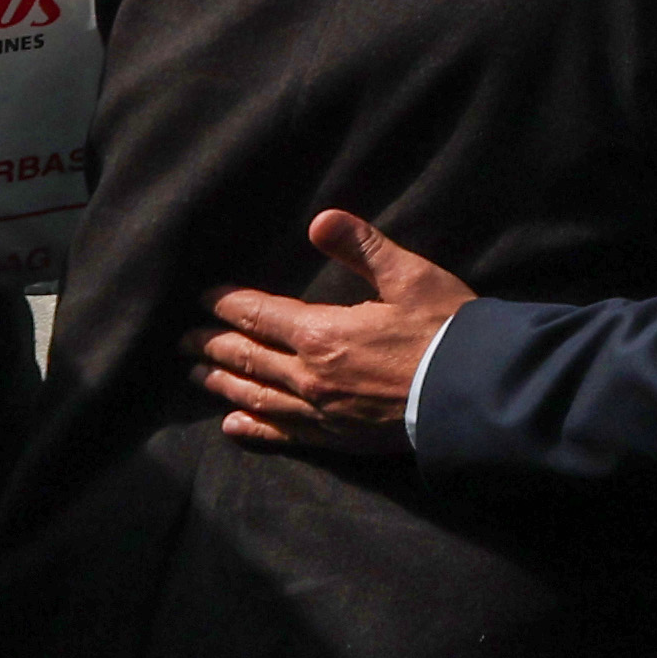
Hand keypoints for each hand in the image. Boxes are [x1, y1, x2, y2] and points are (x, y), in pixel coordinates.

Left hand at [198, 208, 470, 450]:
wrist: (473, 392)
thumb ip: (363, 248)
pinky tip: (233, 425)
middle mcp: (308, 376)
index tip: (205, 300)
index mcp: (322, 334)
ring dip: (223, 383)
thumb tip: (321, 220)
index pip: (260, 316)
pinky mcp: (334, 438)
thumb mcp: (411, 277)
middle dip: (212, 345)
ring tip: (198, 375)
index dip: (229, 306)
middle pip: (247, 359)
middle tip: (183, 342)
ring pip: (256, 396)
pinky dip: (252, 428)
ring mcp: (319, 412)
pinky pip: (281, 433)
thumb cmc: (446, 329)